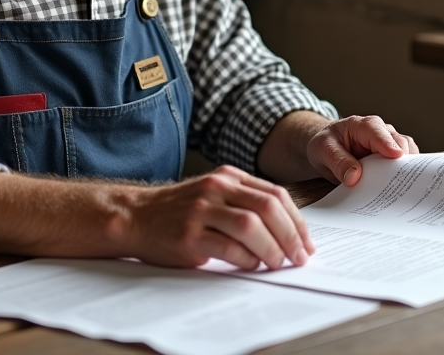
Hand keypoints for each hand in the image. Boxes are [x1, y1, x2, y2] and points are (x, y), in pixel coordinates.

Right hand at [125, 165, 313, 270]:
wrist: (136, 217)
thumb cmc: (180, 211)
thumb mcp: (215, 195)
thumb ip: (245, 204)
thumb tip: (288, 233)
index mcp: (229, 177)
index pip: (275, 194)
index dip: (297, 221)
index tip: (307, 243)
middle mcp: (216, 188)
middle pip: (267, 208)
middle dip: (291, 236)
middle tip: (300, 257)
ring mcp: (201, 210)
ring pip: (250, 225)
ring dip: (272, 249)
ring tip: (279, 264)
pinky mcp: (188, 235)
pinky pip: (227, 246)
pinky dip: (246, 258)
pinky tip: (252, 265)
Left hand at [306, 115, 418, 185]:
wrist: (326, 148)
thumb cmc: (325, 144)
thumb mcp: (323, 150)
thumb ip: (338, 161)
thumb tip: (354, 177)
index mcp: (363, 126)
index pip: (379, 133)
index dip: (388, 144)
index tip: (396, 157)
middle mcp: (381, 132)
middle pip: (400, 144)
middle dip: (402, 161)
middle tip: (402, 181)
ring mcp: (389, 145)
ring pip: (407, 155)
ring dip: (407, 171)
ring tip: (404, 188)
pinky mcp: (391, 159)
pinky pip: (404, 166)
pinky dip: (405, 176)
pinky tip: (401, 190)